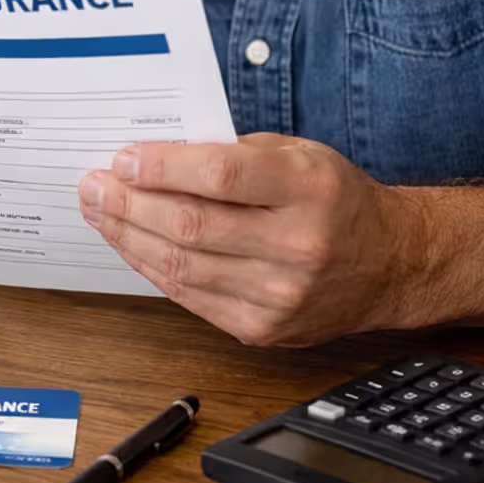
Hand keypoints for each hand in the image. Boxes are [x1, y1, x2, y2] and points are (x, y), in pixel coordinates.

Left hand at [77, 134, 425, 346]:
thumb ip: (233, 153)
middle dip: (129, 204)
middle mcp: (299, 246)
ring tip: (99, 213)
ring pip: (182, 266)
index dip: (162, 167)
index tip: (123, 159)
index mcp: (310, 190)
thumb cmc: (337, 199)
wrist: (391, 264)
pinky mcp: (264, 329)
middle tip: (93, 186)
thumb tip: (155, 158)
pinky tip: (131, 245)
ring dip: (129, 237)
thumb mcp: (299, 154)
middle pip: (191, 225)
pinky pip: (190, 297)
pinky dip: (153, 269)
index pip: (220, 176)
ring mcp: (281, 295)